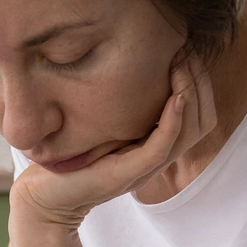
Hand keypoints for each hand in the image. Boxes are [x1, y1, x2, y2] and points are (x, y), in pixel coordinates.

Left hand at [12, 55, 218, 227]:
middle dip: (200, 82)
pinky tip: (175, 96)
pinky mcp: (129, 172)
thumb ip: (124, 103)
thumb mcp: (104, 123)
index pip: (200, 115)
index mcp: (155, 146)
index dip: (200, 82)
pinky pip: (163, 145)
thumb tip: (133, 61)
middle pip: (202, 121)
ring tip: (181, 64)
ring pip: (190, 131)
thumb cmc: (68, 156)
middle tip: (187, 51)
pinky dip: (173, 120)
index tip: (186, 50)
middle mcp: (156, 157)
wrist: (43, 195)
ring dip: (190, 93)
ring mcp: (145, 167)